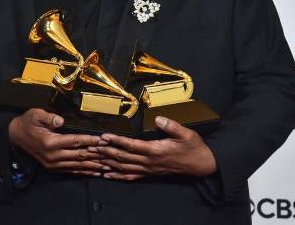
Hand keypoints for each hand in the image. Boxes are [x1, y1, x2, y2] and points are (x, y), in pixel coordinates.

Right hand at [9, 108, 104, 175]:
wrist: (16, 136)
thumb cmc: (28, 123)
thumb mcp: (35, 115)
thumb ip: (48, 118)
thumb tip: (60, 121)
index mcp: (50, 142)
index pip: (76, 141)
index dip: (91, 140)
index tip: (103, 140)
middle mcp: (52, 156)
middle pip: (79, 156)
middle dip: (97, 155)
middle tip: (111, 154)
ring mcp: (53, 164)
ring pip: (77, 165)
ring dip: (93, 166)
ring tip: (107, 165)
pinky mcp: (53, 168)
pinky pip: (71, 171)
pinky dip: (84, 171)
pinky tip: (94, 171)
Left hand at [91, 116, 216, 180]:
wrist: (201, 165)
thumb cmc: (193, 147)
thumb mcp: (186, 133)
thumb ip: (172, 126)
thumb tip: (159, 118)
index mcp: (156, 150)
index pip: (132, 145)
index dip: (117, 141)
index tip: (105, 136)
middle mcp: (150, 162)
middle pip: (124, 157)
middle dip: (106, 151)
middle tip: (92, 146)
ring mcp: (149, 169)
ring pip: (124, 167)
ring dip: (108, 162)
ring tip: (95, 158)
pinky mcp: (150, 173)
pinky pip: (131, 176)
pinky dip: (117, 175)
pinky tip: (107, 174)